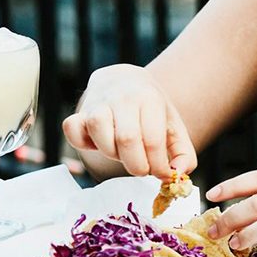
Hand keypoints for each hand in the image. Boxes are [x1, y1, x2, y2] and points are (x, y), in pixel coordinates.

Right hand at [62, 64, 196, 177]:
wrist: (124, 81)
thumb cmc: (151, 111)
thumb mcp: (174, 127)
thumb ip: (183, 153)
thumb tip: (178, 173)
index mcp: (150, 99)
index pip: (153, 139)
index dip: (158, 165)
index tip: (161, 174)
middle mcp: (122, 98)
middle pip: (127, 139)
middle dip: (137, 164)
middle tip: (143, 169)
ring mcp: (97, 104)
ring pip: (100, 134)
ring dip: (112, 154)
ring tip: (123, 153)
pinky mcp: (78, 113)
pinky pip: (72, 130)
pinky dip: (82, 143)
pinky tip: (97, 144)